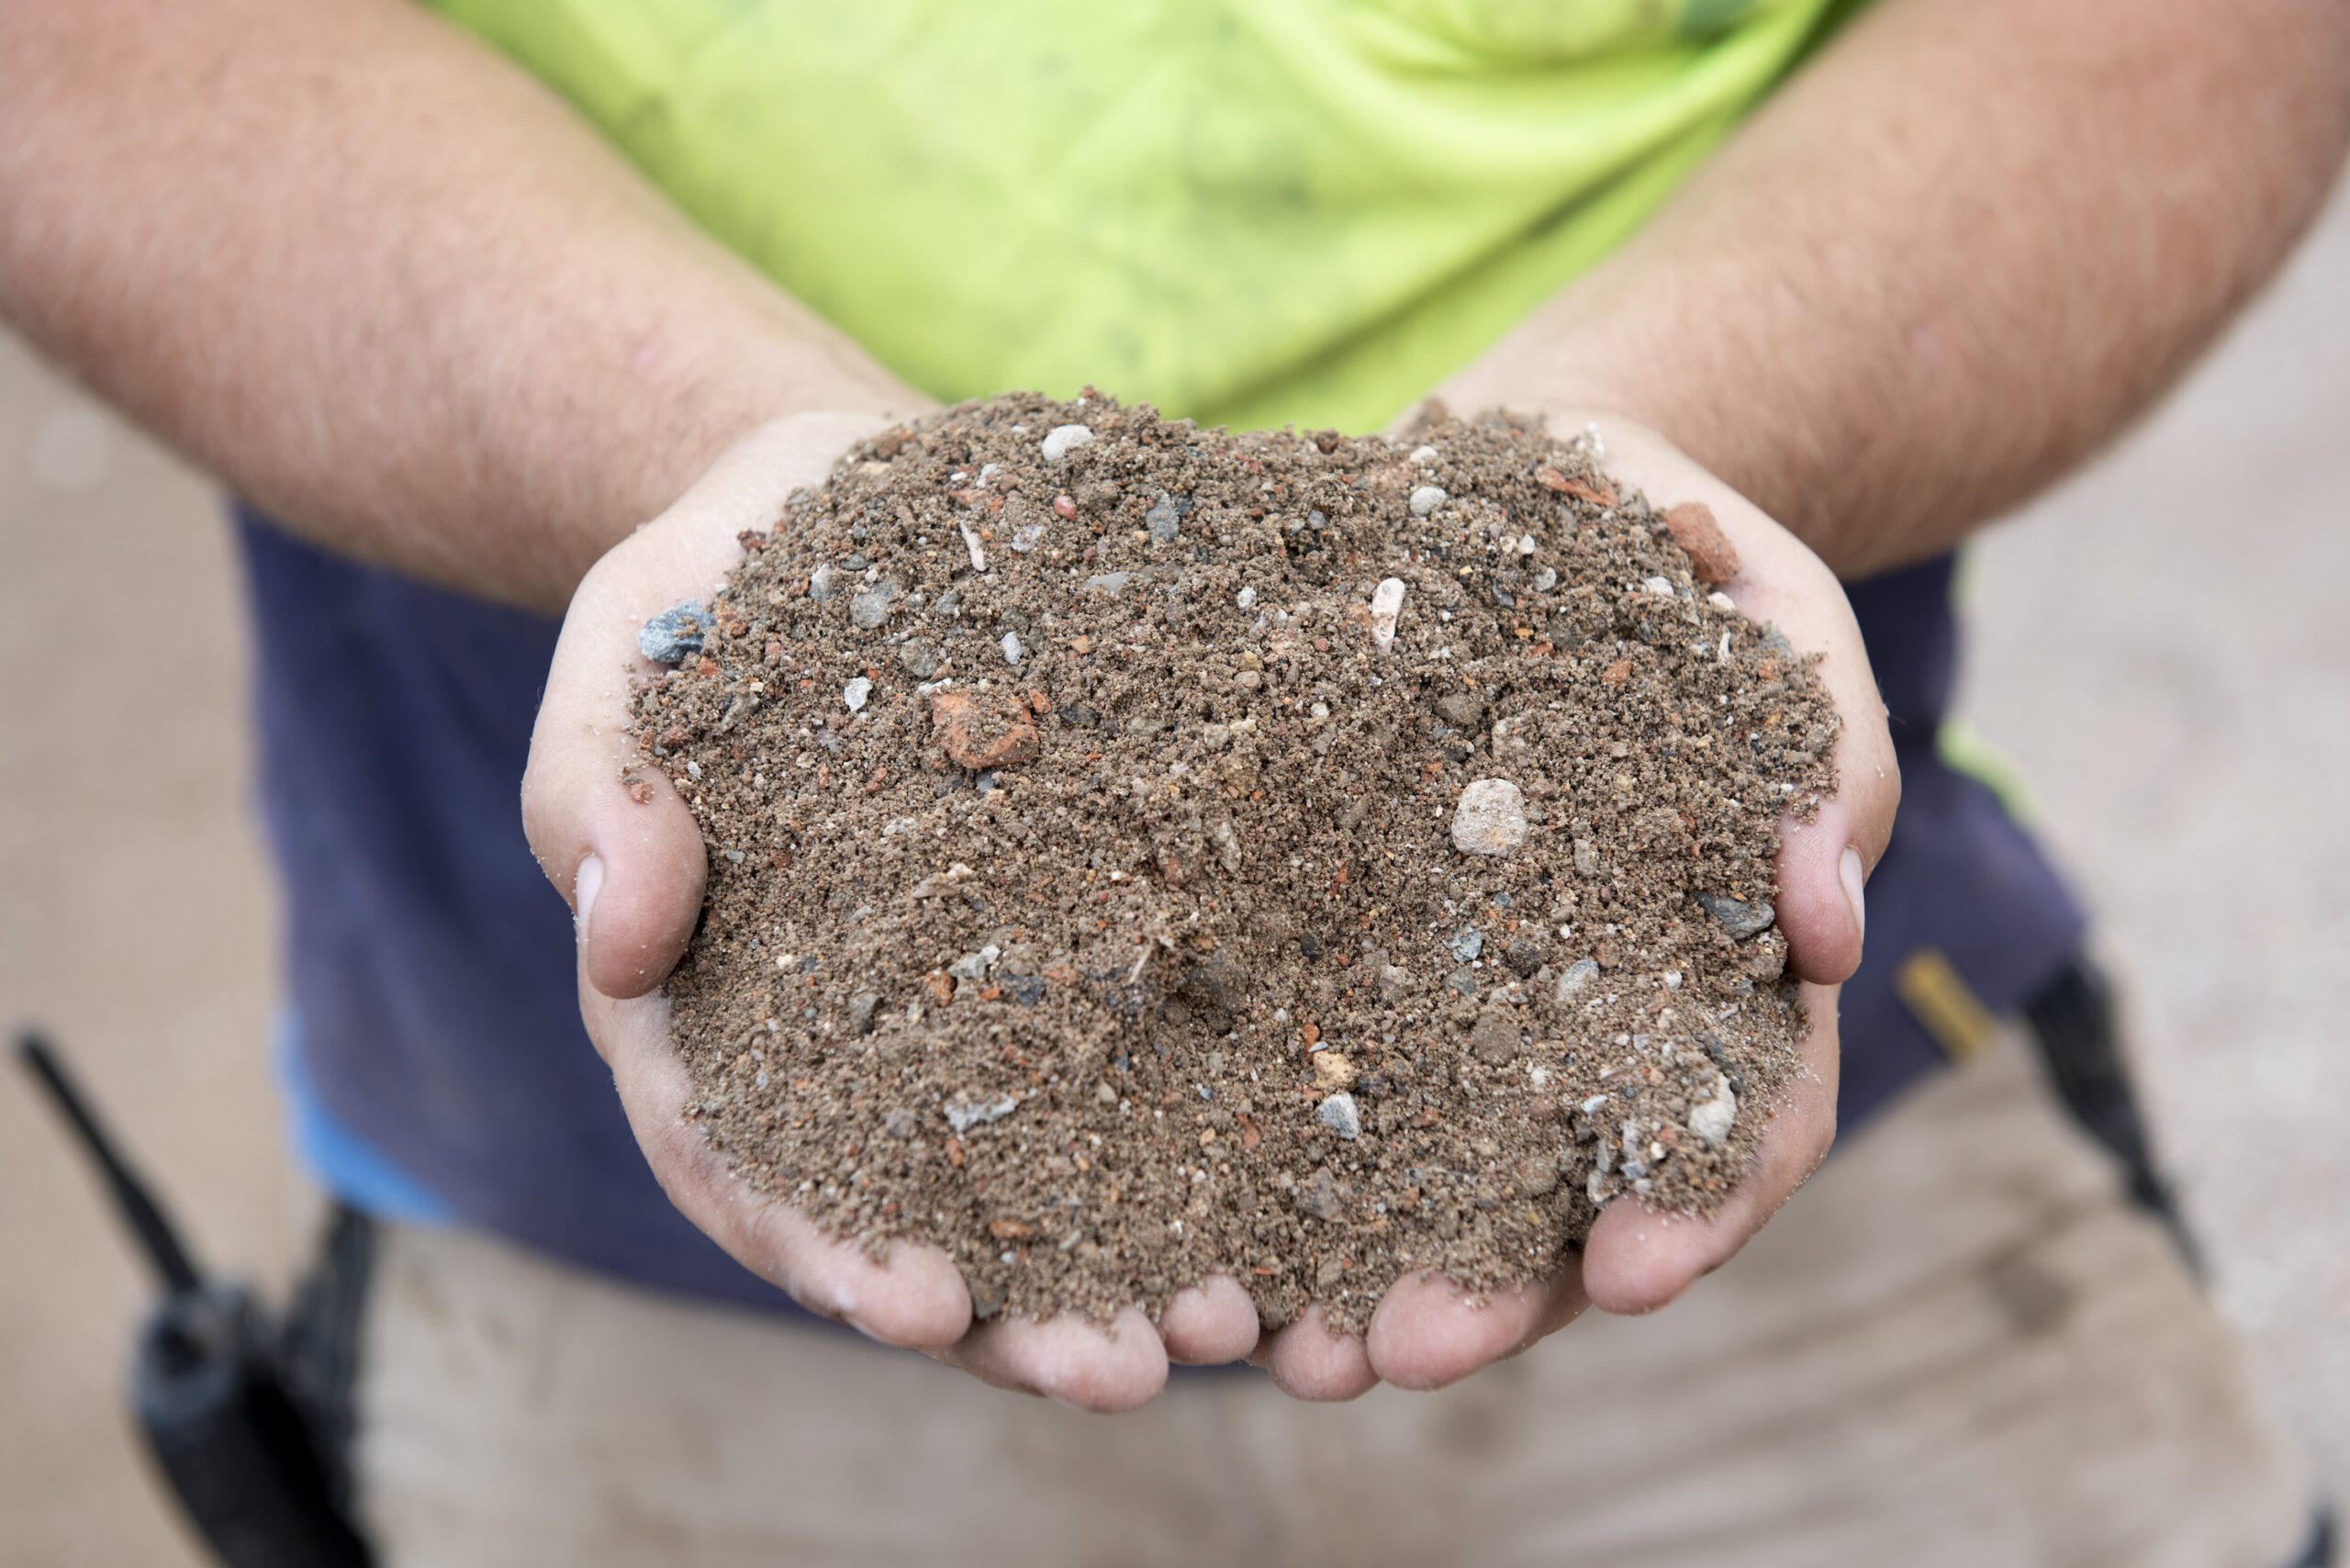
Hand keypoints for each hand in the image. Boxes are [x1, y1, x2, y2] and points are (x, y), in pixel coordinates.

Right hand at [522, 412, 1259, 1410]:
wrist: (844, 500)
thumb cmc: (712, 580)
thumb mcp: (628, 649)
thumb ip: (600, 781)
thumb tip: (617, 939)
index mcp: (708, 1004)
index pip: (742, 1160)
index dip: (820, 1245)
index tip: (913, 1308)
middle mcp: (844, 1037)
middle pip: (910, 1208)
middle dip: (1011, 1315)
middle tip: (1122, 1374)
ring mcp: (968, 997)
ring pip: (1039, 1170)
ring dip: (1130, 1267)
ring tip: (1240, 1332)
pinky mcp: (1079, 936)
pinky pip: (1141, 1051)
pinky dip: (1203, 1137)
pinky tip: (1296, 1192)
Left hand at [1250, 408, 1900, 1400]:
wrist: (1511, 486)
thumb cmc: (1666, 546)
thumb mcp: (1757, 609)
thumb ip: (1808, 751)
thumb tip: (1830, 924)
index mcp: (1716, 958)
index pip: (1737, 1117)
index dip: (1698, 1204)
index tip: (1633, 1269)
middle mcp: (1587, 1013)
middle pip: (1569, 1193)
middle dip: (1503, 1290)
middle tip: (1407, 1351)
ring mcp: (1460, 994)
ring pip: (1434, 1173)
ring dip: (1371, 1278)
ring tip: (1289, 1356)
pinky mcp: (1341, 952)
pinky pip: (1309, 1073)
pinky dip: (1268, 1166)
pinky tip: (1204, 1238)